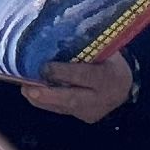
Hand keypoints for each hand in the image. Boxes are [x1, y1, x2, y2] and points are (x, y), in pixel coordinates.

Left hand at [20, 55, 136, 124]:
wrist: (124, 87)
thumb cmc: (110, 61)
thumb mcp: (106, 51)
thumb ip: (87, 47)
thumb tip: (58, 32)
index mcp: (110, 76)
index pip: (85, 76)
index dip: (64, 73)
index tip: (44, 67)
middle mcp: (102, 97)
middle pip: (73, 98)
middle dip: (49, 95)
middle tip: (29, 89)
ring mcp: (93, 111)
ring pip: (65, 108)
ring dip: (42, 100)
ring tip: (25, 90)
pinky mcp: (85, 117)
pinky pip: (63, 111)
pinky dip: (46, 104)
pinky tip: (32, 96)